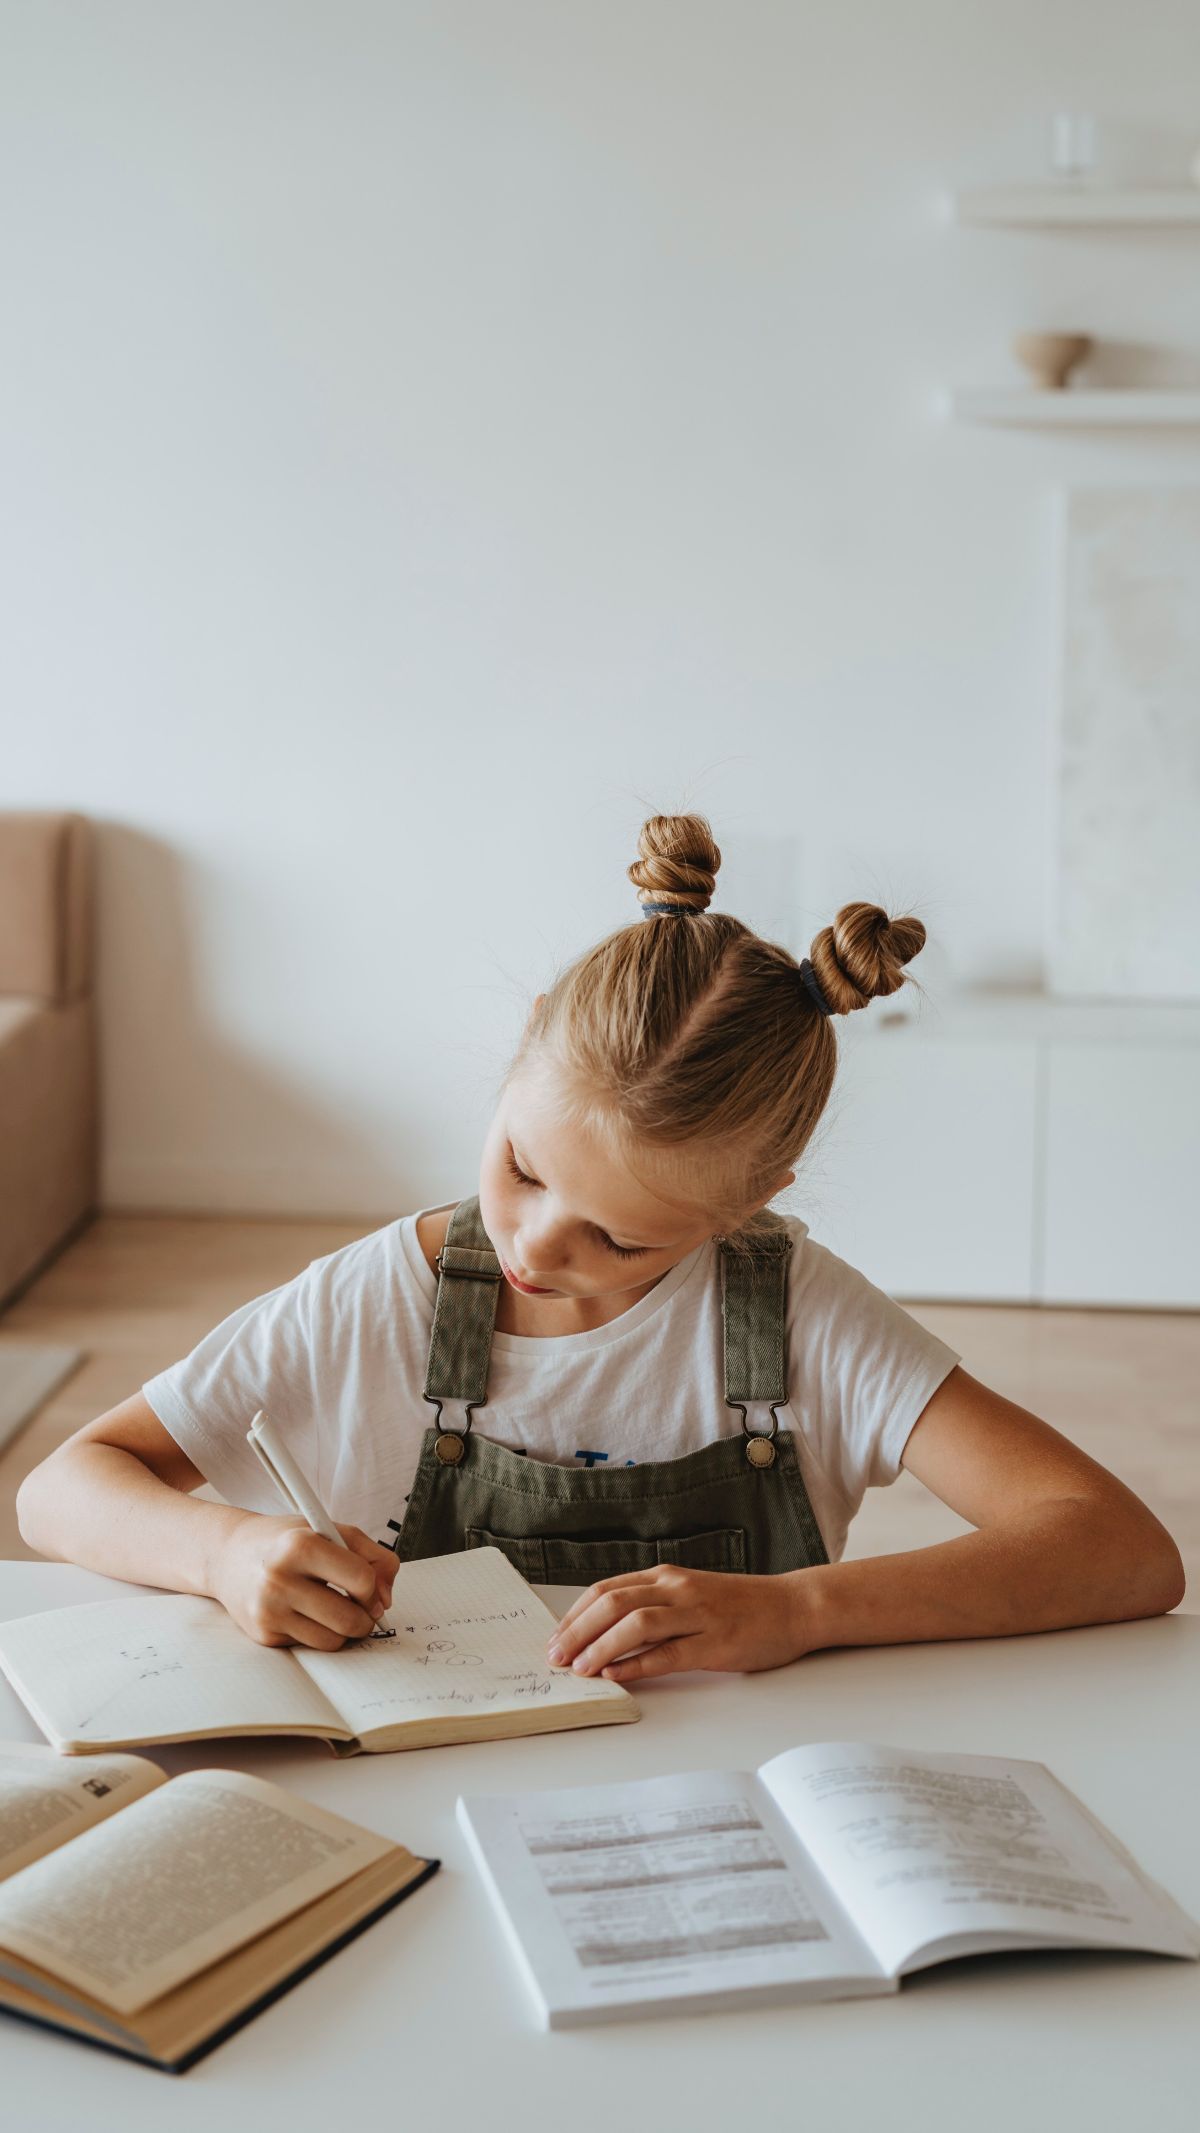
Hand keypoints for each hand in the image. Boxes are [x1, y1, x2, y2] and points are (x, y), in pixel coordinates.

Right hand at [211, 1513, 397, 1649]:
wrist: (228, 1555)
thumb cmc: (285, 1540)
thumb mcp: (329, 1529)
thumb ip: (372, 1555)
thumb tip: (386, 1599)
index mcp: (300, 1545)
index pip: (361, 1580)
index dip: (374, 1587)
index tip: (369, 1586)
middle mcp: (280, 1579)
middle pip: (349, 1620)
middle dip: (365, 1618)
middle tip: (361, 1607)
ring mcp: (269, 1611)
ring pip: (333, 1641)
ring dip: (344, 1630)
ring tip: (335, 1608)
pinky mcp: (263, 1635)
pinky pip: (310, 1646)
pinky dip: (317, 1633)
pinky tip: (305, 1612)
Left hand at [546, 1565, 810, 1683]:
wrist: (793, 1606)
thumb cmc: (741, 1605)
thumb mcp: (690, 1595)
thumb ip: (654, 1607)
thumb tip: (606, 1635)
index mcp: (667, 1577)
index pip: (607, 1590)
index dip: (575, 1614)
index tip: (555, 1637)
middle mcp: (677, 1590)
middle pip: (613, 1603)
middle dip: (577, 1630)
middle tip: (555, 1656)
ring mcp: (697, 1615)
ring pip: (636, 1624)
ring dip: (601, 1646)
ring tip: (579, 1668)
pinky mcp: (715, 1643)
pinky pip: (668, 1654)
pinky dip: (637, 1665)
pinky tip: (617, 1676)